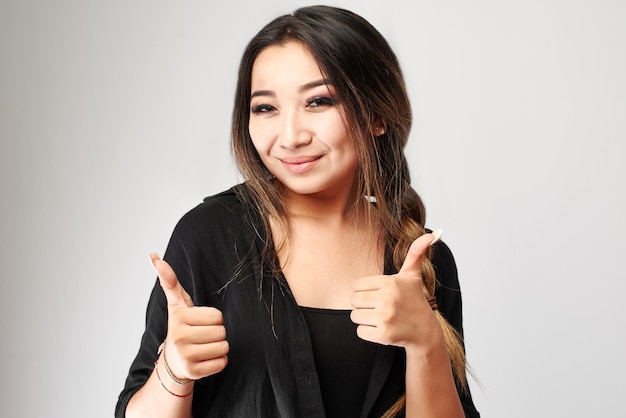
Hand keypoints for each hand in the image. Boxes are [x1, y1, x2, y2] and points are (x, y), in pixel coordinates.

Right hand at [150, 253, 228, 380]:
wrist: (173, 362)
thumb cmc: (181, 328)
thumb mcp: (177, 304)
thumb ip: (169, 281)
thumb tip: (153, 256)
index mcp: (179, 318)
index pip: (218, 316)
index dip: (213, 319)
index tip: (198, 322)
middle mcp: (179, 337)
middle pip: (222, 331)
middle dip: (216, 333)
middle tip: (201, 336)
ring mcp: (185, 357)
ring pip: (224, 347)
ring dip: (218, 348)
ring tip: (203, 348)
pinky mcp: (193, 372)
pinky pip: (222, 362)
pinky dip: (218, 362)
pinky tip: (204, 360)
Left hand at [350, 232, 441, 348]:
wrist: (425, 332)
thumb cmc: (414, 300)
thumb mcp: (413, 276)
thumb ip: (416, 252)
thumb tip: (434, 232)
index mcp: (390, 283)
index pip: (356, 286)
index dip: (365, 291)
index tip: (379, 295)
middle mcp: (388, 299)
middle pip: (353, 301)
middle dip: (363, 305)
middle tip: (379, 308)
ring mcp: (386, 317)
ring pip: (355, 316)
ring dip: (365, 319)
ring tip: (381, 318)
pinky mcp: (383, 334)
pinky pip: (360, 331)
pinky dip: (368, 332)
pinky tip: (383, 329)